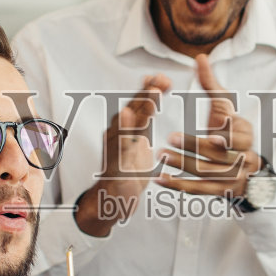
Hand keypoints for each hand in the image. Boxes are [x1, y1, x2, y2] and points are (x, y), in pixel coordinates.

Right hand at [77, 74, 169, 235]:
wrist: (113, 198)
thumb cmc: (127, 168)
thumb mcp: (139, 139)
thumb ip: (144, 117)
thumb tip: (154, 90)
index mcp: (126, 128)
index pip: (139, 105)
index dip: (149, 90)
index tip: (162, 77)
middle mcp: (117, 135)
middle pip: (133, 110)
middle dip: (146, 94)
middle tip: (160, 80)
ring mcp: (114, 150)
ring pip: (128, 126)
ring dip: (141, 109)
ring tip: (152, 95)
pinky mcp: (114, 167)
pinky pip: (120, 150)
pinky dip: (126, 136)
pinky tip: (130, 125)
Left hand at [157, 55, 260, 197]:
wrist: (246, 168)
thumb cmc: (229, 130)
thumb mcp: (225, 107)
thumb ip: (211, 84)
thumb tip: (199, 57)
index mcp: (246, 134)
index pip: (239, 134)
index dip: (227, 132)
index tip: (214, 125)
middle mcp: (245, 157)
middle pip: (220, 154)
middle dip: (196, 145)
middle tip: (170, 137)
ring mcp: (233, 177)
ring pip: (207, 172)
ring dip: (183, 165)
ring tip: (161, 155)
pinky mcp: (221, 192)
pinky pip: (198, 189)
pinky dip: (178, 185)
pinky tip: (159, 179)